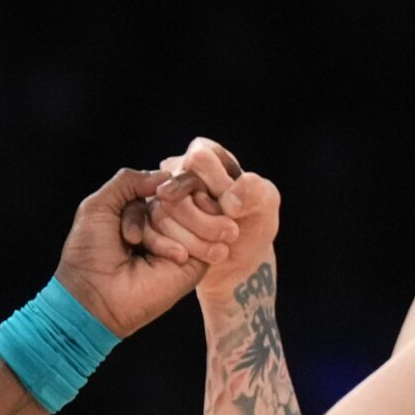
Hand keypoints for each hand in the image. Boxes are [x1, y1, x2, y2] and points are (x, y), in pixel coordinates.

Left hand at [54, 166, 219, 336]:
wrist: (93, 294)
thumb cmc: (89, 253)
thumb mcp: (98, 205)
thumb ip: (128, 180)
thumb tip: (166, 174)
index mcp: (147, 210)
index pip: (175, 181)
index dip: (171, 184)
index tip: (158, 194)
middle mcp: (168, 225)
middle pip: (189, 194)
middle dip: (162, 209)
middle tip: (132, 238)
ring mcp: (184, 243)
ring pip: (198, 211)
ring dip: (166, 228)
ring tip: (142, 250)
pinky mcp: (196, 264)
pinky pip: (206, 236)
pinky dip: (180, 241)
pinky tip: (169, 258)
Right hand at [149, 136, 280, 300]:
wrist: (239, 260)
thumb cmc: (254, 224)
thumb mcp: (265, 204)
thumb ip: (255, 192)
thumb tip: (229, 200)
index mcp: (205, 154)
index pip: (198, 159)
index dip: (214, 186)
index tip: (232, 210)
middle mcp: (177, 171)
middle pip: (175, 189)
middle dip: (204, 220)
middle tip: (231, 235)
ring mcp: (160, 198)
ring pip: (160, 214)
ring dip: (192, 239)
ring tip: (221, 253)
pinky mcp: (150, 224)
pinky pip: (148, 233)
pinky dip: (170, 249)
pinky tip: (189, 258)